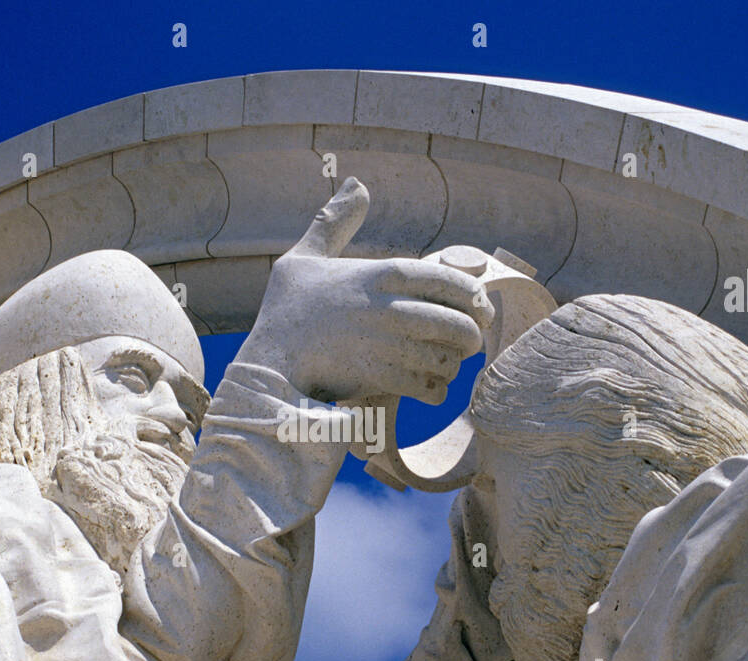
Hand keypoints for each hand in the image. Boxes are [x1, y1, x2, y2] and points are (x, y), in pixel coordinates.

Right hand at [236, 178, 493, 404]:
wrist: (267, 363)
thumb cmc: (285, 311)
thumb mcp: (303, 256)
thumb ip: (335, 221)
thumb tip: (356, 184)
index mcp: (381, 273)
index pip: (451, 281)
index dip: (475, 296)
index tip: (479, 307)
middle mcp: (390, 307)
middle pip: (459, 323)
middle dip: (472, 336)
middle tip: (468, 342)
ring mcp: (387, 344)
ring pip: (448, 357)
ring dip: (454, 364)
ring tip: (447, 364)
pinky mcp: (380, 378)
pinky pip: (430, 387)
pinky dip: (437, 390)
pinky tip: (430, 387)